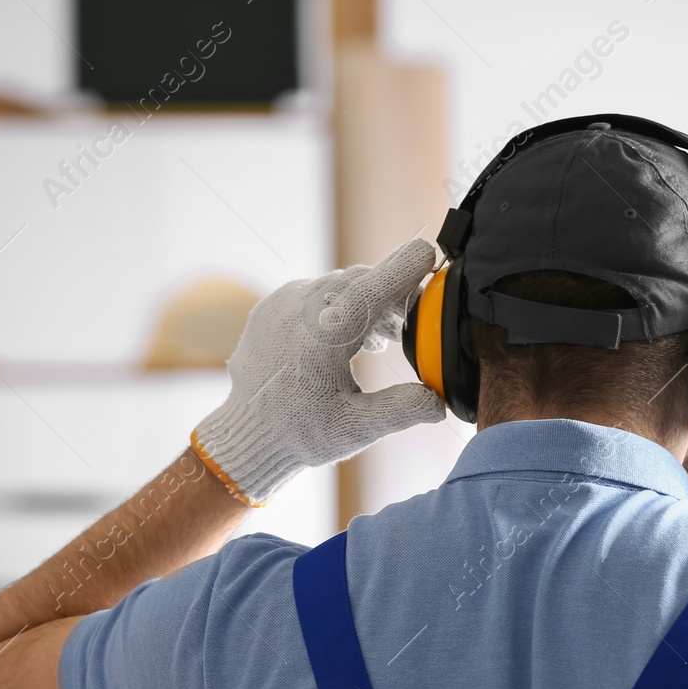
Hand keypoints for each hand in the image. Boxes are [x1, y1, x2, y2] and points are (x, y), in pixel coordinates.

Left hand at [192, 238, 446, 504]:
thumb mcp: (357, 428)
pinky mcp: (271, 306)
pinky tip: (345, 340)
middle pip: (361, 282)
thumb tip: (440, 401)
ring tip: (379, 341)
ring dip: (365, 303)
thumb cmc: (301, 433)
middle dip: (390, 296)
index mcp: (325, 333)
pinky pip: (313, 293)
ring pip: (338, 286)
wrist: (247, 435)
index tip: (428, 253)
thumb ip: (403, 409)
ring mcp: (282, 302)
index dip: (404, 268)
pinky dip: (337, 307)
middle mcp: (301, 307)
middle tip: (409, 326)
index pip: (374, 287)